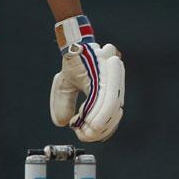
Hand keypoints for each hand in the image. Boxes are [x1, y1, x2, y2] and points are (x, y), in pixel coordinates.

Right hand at [49, 15, 124, 142]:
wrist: (73, 45)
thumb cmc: (74, 64)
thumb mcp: (65, 88)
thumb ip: (64, 105)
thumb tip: (64, 123)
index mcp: (108, 92)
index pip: (111, 118)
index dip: (100, 131)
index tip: (84, 134)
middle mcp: (114, 87)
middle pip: (113, 117)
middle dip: (99, 130)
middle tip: (84, 134)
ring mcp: (112, 81)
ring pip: (111, 110)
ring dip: (98, 125)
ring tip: (85, 131)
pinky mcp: (107, 76)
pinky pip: (107, 100)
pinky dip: (98, 114)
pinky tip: (88, 122)